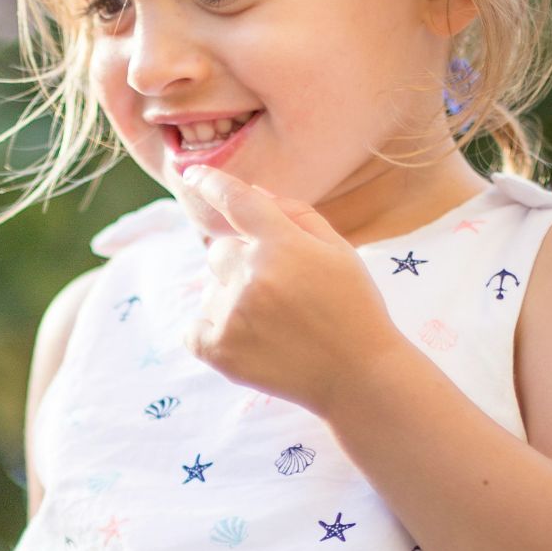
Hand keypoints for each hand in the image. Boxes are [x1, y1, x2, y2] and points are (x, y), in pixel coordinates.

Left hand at [179, 166, 409, 412]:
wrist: (359, 377)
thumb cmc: (353, 308)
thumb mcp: (340, 251)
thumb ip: (295, 214)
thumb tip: (251, 191)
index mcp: (284, 245)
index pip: (237, 201)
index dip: (212, 183)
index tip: (192, 173)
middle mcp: (252, 276)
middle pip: (219, 251)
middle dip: (241, 263)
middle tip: (279, 291)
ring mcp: (232, 314)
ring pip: (210, 290)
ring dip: (231, 299)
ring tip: (274, 324)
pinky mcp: (219, 350)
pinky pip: (194, 328)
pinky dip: (212, 332)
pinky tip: (249, 340)